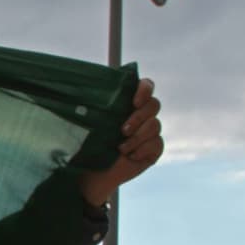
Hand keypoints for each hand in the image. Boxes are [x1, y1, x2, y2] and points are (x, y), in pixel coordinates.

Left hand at [78, 77, 162, 204]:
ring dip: (137, 137)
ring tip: (121, 148)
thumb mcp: (89, 118)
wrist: (92, 171)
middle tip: (122, 130)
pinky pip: (157, 144)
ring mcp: (149, 132)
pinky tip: (130, 157)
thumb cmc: (87, 142)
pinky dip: (143, 150)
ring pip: (155, 125)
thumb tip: (105, 74)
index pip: (146, 86)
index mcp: (127, 102)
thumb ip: (98, 96)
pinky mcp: (153, 149)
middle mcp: (141, 115)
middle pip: (154, 105)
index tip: (134, 102)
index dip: (145, 90)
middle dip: (139, 117)